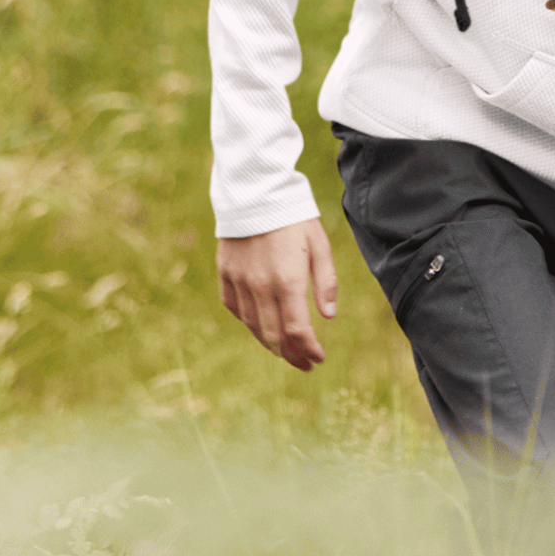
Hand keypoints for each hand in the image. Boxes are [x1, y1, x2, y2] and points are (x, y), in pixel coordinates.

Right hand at [217, 218, 337, 371]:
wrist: (255, 192)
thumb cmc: (294, 217)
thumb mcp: (319, 244)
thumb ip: (326, 282)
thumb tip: (329, 317)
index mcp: (287, 280)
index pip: (296, 330)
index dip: (308, 349)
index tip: (318, 358)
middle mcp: (260, 286)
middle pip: (274, 335)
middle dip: (291, 355)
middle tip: (305, 364)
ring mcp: (239, 282)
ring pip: (254, 327)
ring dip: (271, 344)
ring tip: (286, 352)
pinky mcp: (225, 276)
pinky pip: (236, 310)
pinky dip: (250, 323)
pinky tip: (262, 326)